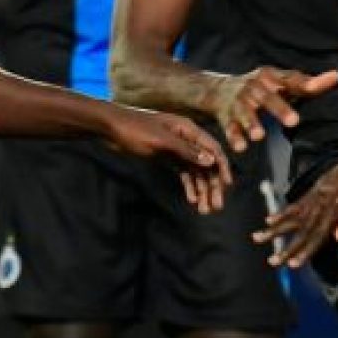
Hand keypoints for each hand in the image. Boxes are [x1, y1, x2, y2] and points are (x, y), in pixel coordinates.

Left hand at [103, 106, 231, 213]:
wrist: (110, 128)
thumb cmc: (135, 130)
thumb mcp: (161, 141)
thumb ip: (186, 151)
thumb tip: (211, 161)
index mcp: (189, 130)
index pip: (213, 149)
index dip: (222, 168)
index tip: (226, 187)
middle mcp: (186, 139)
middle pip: (205, 164)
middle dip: (212, 186)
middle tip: (215, 207)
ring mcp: (176, 149)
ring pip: (195, 171)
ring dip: (201, 189)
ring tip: (204, 210)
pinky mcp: (166, 157)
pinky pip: (183, 173)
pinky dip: (188, 186)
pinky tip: (191, 199)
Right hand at [207, 67, 337, 151]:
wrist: (218, 89)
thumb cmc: (261, 87)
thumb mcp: (281, 82)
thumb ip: (307, 83)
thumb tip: (337, 76)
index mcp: (271, 77)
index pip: (290, 79)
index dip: (304, 83)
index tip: (317, 87)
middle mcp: (254, 87)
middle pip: (268, 98)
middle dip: (279, 109)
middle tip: (294, 121)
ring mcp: (239, 102)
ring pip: (246, 113)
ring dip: (252, 123)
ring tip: (259, 136)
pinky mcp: (226, 117)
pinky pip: (230, 128)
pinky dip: (234, 137)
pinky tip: (241, 147)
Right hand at [252, 133, 337, 267]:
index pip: (319, 235)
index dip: (305, 251)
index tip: (291, 265)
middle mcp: (326, 200)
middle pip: (302, 228)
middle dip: (286, 246)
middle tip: (271, 261)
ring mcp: (321, 191)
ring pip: (295, 214)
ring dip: (277, 228)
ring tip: (258, 236)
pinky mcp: (321, 184)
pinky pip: (299, 200)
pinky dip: (285, 210)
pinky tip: (273, 216)